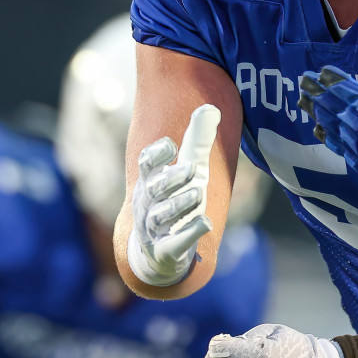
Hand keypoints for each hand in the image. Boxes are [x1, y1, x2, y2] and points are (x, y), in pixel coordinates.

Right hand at [126, 104, 218, 286]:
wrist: (159, 250)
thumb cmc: (174, 199)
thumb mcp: (189, 169)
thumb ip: (198, 141)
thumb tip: (211, 107)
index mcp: (150, 180)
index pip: (145, 164)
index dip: (156, 154)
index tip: (172, 145)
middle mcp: (147, 204)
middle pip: (153, 189)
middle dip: (170, 178)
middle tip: (191, 169)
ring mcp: (154, 229)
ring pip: (161, 216)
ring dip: (179, 204)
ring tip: (198, 193)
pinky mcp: (166, 250)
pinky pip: (174, 243)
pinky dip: (189, 233)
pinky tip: (207, 224)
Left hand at [299, 66, 357, 245]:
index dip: (341, 85)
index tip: (323, 73)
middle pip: (343, 111)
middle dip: (322, 94)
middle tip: (303, 81)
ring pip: (338, 129)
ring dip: (320, 113)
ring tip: (303, 100)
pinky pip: (342, 149)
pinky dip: (329, 138)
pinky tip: (318, 130)